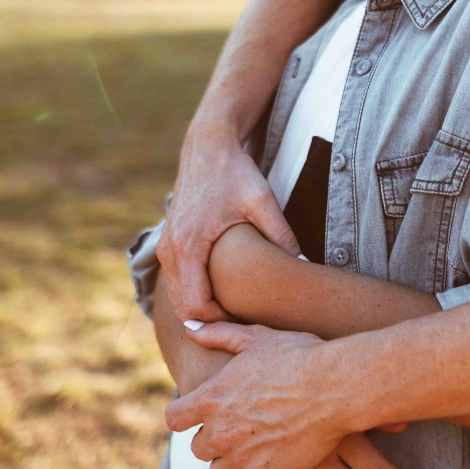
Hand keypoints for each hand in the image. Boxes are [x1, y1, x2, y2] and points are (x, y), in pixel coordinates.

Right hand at [158, 120, 299, 321]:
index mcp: (188, 243)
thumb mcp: (262, 200)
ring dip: (202, 308)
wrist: (207, 145)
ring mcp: (164, 246)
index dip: (221, 321)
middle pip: (184, 308)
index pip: (196, 305)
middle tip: (246, 323)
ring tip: (237, 311)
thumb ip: (282, 233)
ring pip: (177, 297)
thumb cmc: (235, 171)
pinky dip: (194, 293)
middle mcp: (169, 248)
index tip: (248, 322)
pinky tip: (223, 292)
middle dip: (212, 321)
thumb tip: (305, 264)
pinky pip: (176, 281)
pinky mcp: (167, 242)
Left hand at [168, 322, 358, 468]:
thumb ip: (217, 333)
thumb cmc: (298, 357)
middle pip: (197, 449)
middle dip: (214, 439)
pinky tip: (269, 460)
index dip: (185, 416)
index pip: (174, 420)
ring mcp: (241, 458)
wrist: (336, 388)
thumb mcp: (256, 338)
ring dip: (232, 461)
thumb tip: (189, 326)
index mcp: (210, 398)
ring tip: (255, 445)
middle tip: (239, 426)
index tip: (201, 415)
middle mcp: (219, 432)